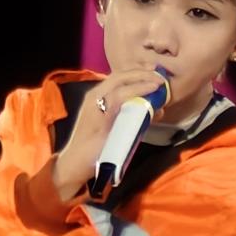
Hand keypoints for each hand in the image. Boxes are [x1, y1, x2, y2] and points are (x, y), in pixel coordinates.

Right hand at [53, 67, 169, 202]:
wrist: (75, 164)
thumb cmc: (94, 149)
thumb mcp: (115, 127)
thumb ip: (132, 117)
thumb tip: (155, 109)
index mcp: (96, 97)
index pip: (118, 78)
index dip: (137, 73)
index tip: (154, 72)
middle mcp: (94, 96)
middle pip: (120, 75)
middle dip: (142, 72)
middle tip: (160, 75)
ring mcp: (95, 103)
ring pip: (120, 82)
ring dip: (142, 79)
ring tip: (159, 83)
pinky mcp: (99, 113)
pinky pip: (120, 96)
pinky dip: (137, 91)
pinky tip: (150, 91)